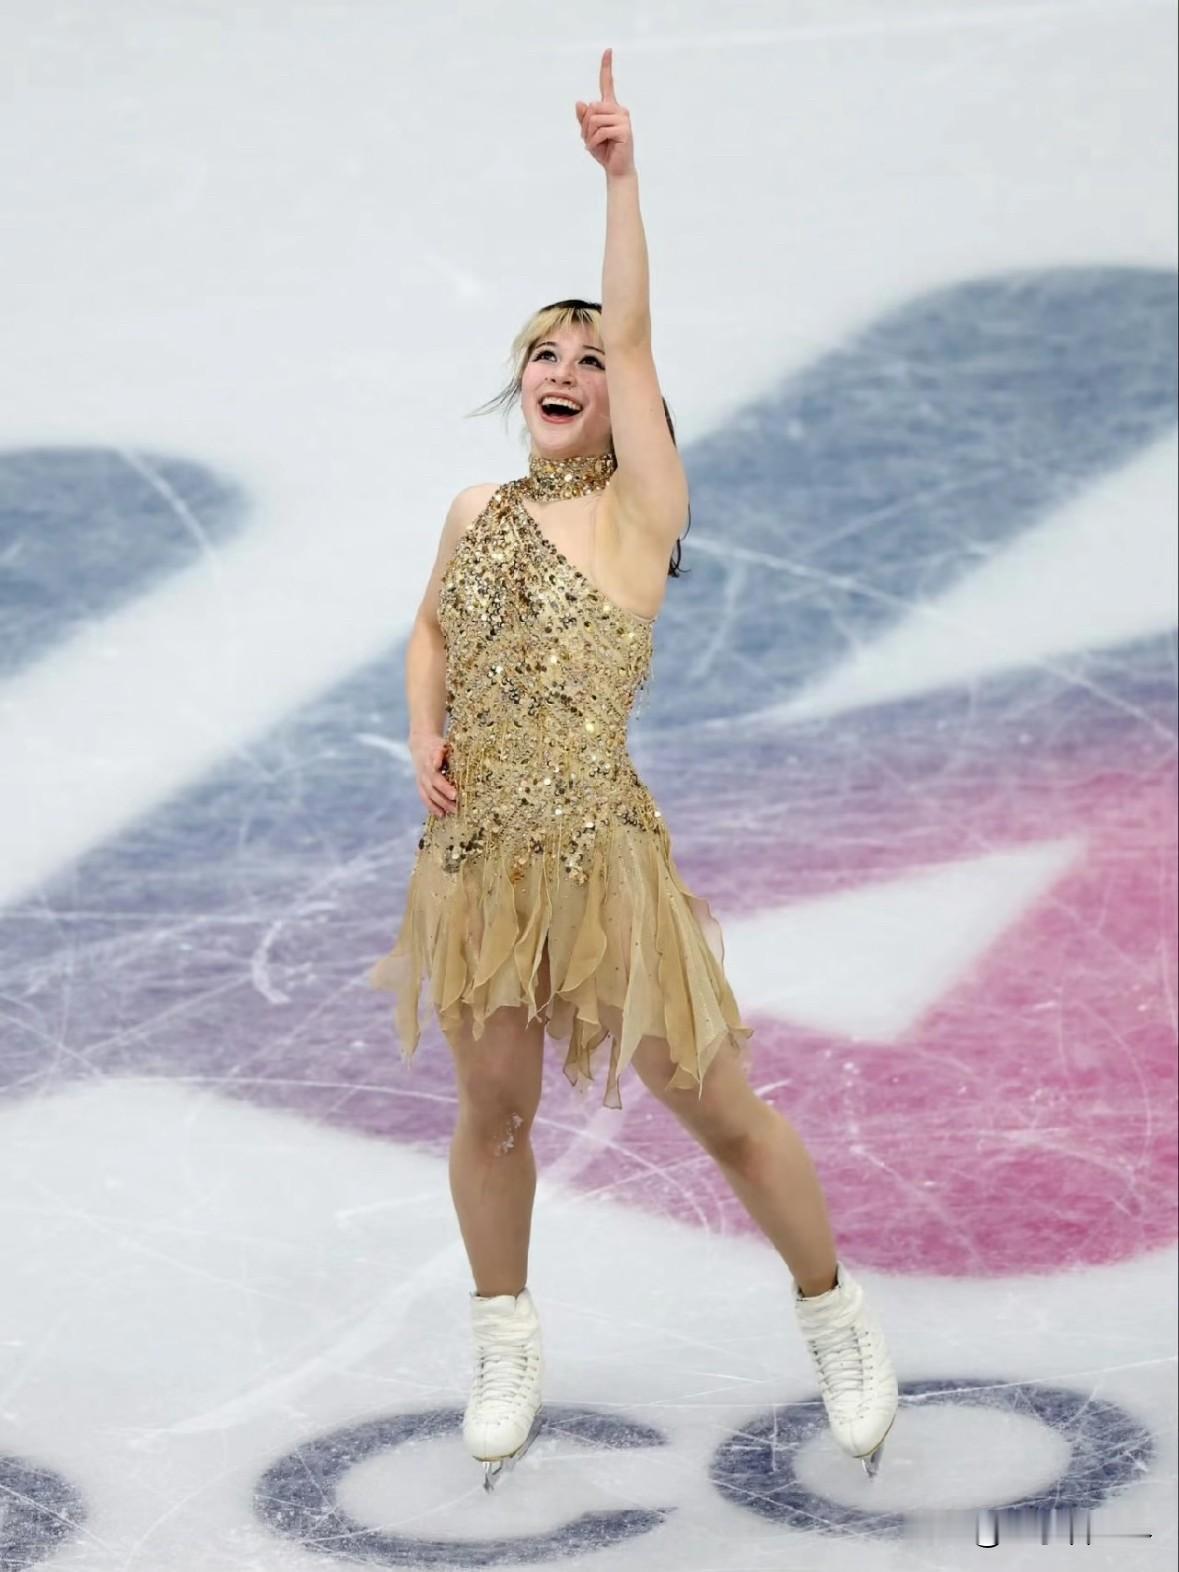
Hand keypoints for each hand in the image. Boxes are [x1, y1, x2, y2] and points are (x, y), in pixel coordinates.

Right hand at [410, 731, 456, 816]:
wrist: (421, 745)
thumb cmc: (438, 745)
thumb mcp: (442, 744)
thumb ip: (441, 752)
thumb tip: (439, 763)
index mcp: (430, 760)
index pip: (436, 775)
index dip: (444, 786)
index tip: (455, 795)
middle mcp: (424, 771)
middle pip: (433, 787)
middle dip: (445, 797)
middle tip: (457, 805)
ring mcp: (421, 779)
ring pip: (429, 794)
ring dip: (440, 804)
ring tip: (452, 812)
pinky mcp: (421, 785)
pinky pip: (425, 798)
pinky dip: (432, 807)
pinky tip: (442, 816)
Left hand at [575, 47, 634, 177]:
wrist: (616, 169)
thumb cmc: (604, 151)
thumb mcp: (588, 133)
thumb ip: (583, 118)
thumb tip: (580, 101)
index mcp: (610, 107)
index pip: (607, 84)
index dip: (606, 67)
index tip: (608, 50)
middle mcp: (619, 109)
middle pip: (592, 107)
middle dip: (585, 125)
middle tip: (588, 140)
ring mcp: (623, 119)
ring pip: (594, 119)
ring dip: (588, 135)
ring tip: (593, 145)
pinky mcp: (625, 130)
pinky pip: (601, 131)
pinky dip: (594, 142)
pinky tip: (597, 149)